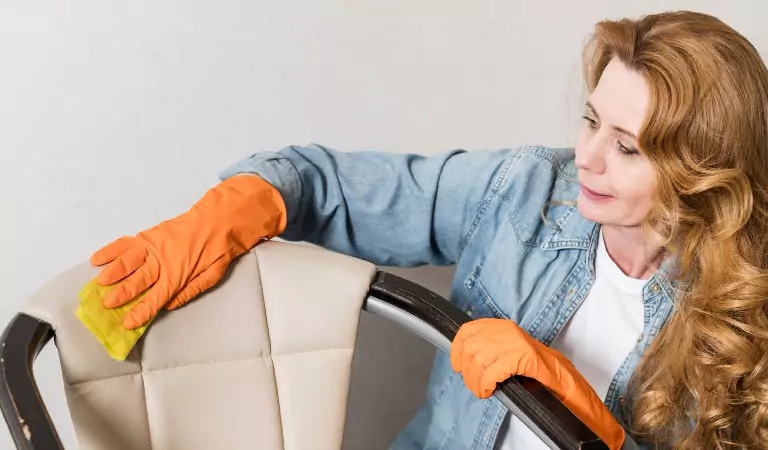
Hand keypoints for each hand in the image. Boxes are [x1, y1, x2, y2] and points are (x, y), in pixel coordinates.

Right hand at [90, 175, 286, 328]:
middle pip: (138, 281)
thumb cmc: (218, 249)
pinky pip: (126, 243)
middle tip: (105, 305)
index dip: (141, 312)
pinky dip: (110, 250)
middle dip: (121, 294)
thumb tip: (168, 305)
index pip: (156, 298)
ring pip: (128, 261)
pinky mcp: (149, 235)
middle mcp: (163, 262)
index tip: (127, 323)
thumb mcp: (212, 276)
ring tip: (99, 283)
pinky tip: (97, 258)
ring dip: (112, 272)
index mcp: (178, 275)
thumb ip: (190, 291)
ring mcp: (153, 246)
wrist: (219, 219)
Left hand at [450, 318, 624, 449]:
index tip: (457, 364)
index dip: (457, 349)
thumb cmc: (535, 370)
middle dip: (467, 371)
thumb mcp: (507, 352)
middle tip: (475, 384)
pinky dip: (485, 384)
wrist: (565, 381)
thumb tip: (464, 357)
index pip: (467, 330)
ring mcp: (515, 342)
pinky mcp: (523, 356)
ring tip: (483, 390)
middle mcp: (507, 330)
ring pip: (478, 361)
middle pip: (470, 348)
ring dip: (476, 381)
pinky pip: (491, 371)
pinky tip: (490, 391)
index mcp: (502, 326)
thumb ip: (489, 349)